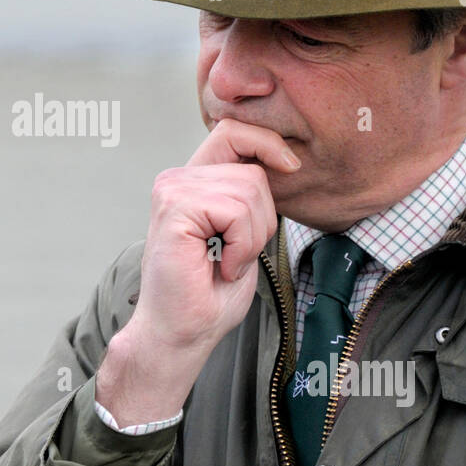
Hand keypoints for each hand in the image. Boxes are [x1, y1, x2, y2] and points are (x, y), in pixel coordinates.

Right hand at [96, 118, 298, 425]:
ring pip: (249, 190)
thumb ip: (252, 197)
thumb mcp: (244, 234)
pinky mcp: (175, 209)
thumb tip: (285, 162)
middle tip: (238, 254)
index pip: (233, 132)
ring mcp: (172, 190)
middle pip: (252, 169)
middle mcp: (177, 178)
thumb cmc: (210, 295)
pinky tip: (221, 266)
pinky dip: (242, 245)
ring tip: (227, 263)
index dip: (267, 142)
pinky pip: (236, 212)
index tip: (292, 168)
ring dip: (252, 237)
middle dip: (263, 217)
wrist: (180, 334)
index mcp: (192, 180)